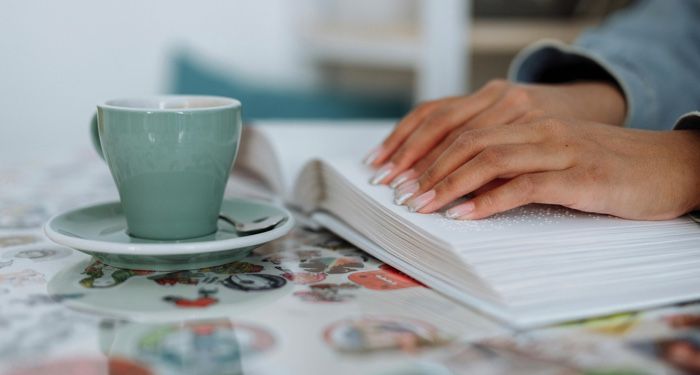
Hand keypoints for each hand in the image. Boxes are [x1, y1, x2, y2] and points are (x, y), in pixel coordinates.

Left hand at [394, 118, 699, 219]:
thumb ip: (510, 162)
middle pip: (467, 140)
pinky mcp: (578, 176)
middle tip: (399, 194)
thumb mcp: (549, 156)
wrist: (667, 166)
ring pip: (489, 158)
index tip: (395, 171)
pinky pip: (524, 184)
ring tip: (421, 206)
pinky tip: (463, 215)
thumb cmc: (603, 167)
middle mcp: (537, 127)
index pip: (460, 125)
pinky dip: (488, 201)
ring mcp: (558, 148)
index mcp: (525, 119)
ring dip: (448, 184)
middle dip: (426, 168)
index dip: (423, 147)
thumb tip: (461, 183)